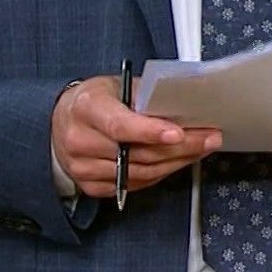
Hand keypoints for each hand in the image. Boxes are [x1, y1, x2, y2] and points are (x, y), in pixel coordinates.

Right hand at [51, 76, 219, 198]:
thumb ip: (146, 94)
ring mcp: (84, 168)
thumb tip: (184, 101)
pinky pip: (135, 184)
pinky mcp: (92, 186)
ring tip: (201, 148)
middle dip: (180, 147)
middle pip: (137, 153)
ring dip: (176, 162)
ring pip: (140, 172)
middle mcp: (81, 141)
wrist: (63, 122)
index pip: (120, 125)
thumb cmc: (95, 100)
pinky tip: (178, 161)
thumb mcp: (117, 85)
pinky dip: (161, 173)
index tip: (178, 133)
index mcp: (86, 109)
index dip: (151, 131)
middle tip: (208, 137)